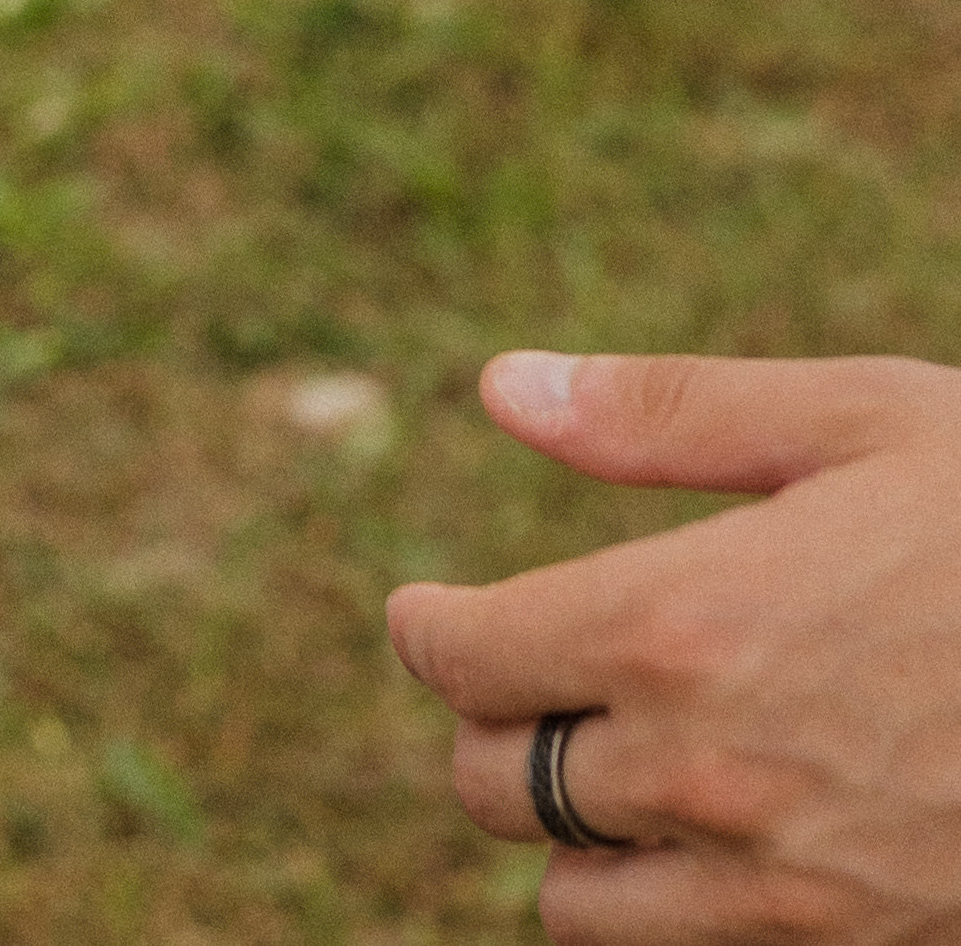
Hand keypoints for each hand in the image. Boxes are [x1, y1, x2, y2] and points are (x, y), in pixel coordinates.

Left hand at [388, 351, 960, 942]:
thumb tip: (502, 387)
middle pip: (496, 784)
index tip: (429, 612)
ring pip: (574, 904)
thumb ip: (662, 413)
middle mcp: (706, 769)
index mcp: (680, 620)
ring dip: (567, 837)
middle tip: (527, 673)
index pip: (464, 661)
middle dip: (490, 724)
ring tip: (608, 762)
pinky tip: (707, 836)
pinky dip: (662, 912)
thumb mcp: (852, 420)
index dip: (428, 632)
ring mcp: (782, 883)